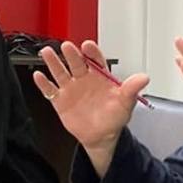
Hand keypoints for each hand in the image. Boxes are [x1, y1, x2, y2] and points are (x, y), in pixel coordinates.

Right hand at [34, 40, 149, 178]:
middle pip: (76, 63)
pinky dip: (44, 83)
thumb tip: (144, 78)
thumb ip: (131, 89)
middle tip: (67, 46)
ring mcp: (71, 89)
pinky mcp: (60, 101)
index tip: (88, 46)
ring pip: (60, 72)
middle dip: (71, 54)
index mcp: (100, 76)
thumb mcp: (126, 103)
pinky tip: (38, 76)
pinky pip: (50, 90)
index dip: (92, 53)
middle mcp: (84, 79)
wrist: (101, 136)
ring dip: (53, 62)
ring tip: (47, 52)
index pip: (95, 60)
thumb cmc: (114, 117)